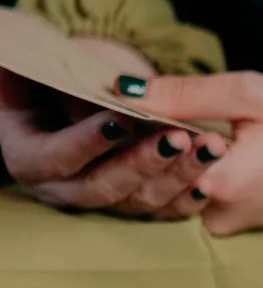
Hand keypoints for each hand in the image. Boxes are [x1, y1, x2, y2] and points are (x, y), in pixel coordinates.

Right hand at [1, 69, 212, 218]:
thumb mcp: (60, 75)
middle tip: (178, 137)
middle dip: (142, 162)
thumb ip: (67, 86)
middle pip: (102, 187)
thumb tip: (101, 89)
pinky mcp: (135, 204)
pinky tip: (208, 183)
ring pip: (138, 201)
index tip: (121, 120)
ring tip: (207, 151)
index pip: (57, 157)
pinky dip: (187, 199)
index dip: (86, 142)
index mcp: (29, 155)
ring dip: (175, 176)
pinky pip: (163, 212)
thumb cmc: (63, 78)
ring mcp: (101, 199)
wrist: (87, 95)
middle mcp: (61, 187)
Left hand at [137, 71, 262, 234]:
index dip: (128, 124)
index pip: (143, 152)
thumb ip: (186, 93)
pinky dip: (186, 176)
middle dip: (139, 147)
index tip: (122, 100)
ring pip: (169, 194)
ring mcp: (230, 226)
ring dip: (161, 164)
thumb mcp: (254, 95)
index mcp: (217, 181)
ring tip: (171, 127)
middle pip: (149, 180)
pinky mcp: (243, 227)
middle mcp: (217, 214)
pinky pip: (195, 202)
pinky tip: (199, 148)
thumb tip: (124, 89)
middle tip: (140, 112)